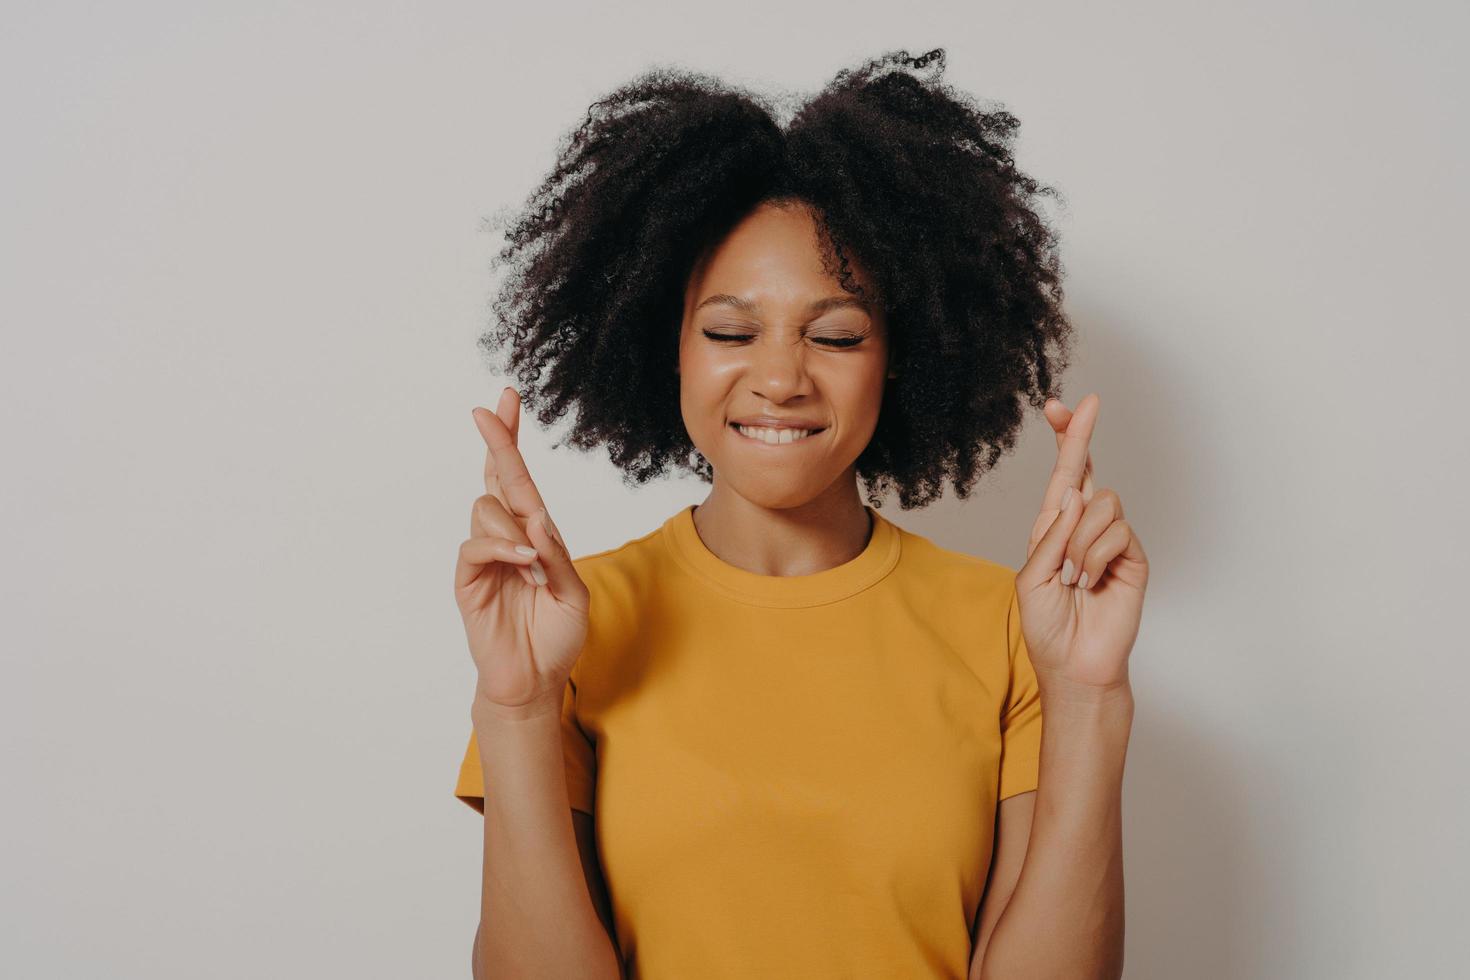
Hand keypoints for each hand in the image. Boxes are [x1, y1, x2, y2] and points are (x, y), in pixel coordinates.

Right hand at [454, 387, 589, 716]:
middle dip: (496, 441)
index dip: (511, 440)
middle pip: (496, 477)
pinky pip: (475, 545)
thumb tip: (537, 519)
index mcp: (535, 534)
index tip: (508, 399)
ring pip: (487, 509)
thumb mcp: (573, 594)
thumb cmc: (556, 638)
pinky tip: (523, 564)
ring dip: (515, 528)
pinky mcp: (468, 579)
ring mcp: (486, 556)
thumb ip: (558, 556)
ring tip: (535, 567)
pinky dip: (502, 548)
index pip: (521, 479)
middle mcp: (508, 537)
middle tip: (486, 410)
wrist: (534, 680)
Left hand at [1017, 393, 1148, 699]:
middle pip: (1086, 470)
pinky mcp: (1132, 558)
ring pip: (1100, 504)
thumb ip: (1050, 536)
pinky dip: (1094, 556)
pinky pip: (1116, 532)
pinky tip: (1090, 582)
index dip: (1063, 442)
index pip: (1061, 478)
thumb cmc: (1048, 627)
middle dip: (1079, 436)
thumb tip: (1075, 493)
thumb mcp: (1032, 578)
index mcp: (1053, 530)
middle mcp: (1082, 529)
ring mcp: (1110, 541)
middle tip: (1085, 404)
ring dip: (1078, 541)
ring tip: (1073, 578)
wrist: (1075, 665)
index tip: (1058, 408)